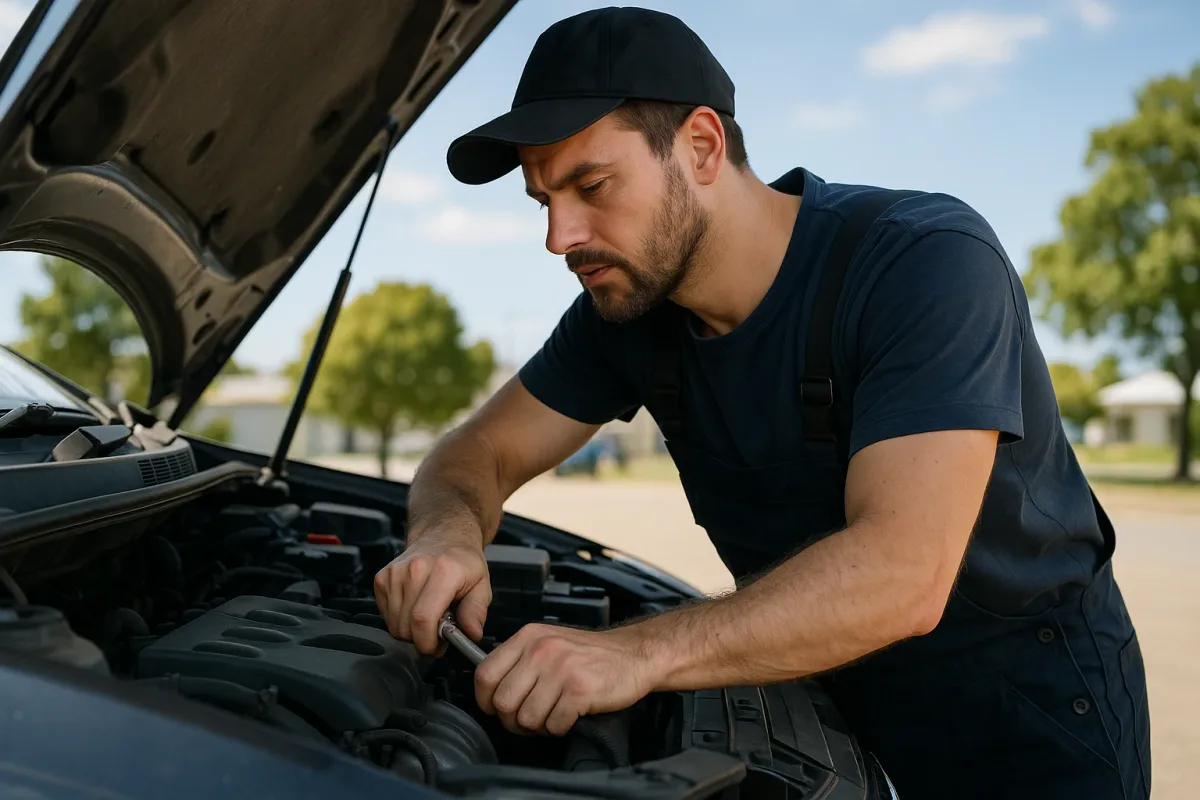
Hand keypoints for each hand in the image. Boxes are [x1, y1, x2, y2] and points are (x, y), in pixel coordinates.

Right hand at [373, 532, 490, 654]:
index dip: (427, 642)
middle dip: (421, 639)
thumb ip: (476, 611)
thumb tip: (471, 633)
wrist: (443, 535)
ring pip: (394, 624)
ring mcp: (394, 573)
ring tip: (428, 617)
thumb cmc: (462, 561)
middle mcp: (415, 570)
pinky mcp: (382, 578)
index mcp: (443, 572)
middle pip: (406, 626)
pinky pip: (386, 615)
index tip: (438, 646)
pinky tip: (415, 607)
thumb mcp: (481, 585)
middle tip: (437, 632)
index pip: (423, 618)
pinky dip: (400, 619)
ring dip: (410, 630)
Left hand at [474, 622, 656, 736]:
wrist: (634, 654)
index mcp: (528, 637)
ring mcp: (560, 670)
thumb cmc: (590, 654)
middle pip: (503, 702)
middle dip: (513, 720)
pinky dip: (560, 728)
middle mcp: (541, 650)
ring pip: (526, 718)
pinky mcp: (580, 690)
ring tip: (554, 715)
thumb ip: (519, 661)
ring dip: (539, 726)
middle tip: (530, 719)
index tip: (496, 708)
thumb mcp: (548, 642)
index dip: (486, 700)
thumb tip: (491, 692)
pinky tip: (570, 716)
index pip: (484, 674)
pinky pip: (553, 725)